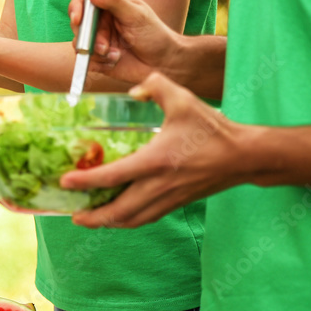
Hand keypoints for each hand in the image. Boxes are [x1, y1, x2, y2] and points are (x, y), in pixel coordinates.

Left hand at [59, 72, 242, 228]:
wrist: (244, 157)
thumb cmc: (213, 129)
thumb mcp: (184, 100)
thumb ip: (155, 87)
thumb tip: (133, 90)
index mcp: (156, 160)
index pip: (114, 176)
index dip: (86, 181)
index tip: (65, 181)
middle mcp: (159, 185)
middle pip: (118, 211)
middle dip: (92, 217)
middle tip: (72, 214)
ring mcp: (167, 198)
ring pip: (131, 220)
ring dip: (107, 223)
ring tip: (89, 219)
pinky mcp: (175, 204)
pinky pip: (145, 219)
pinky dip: (127, 221)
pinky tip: (117, 216)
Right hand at [68, 0, 179, 84]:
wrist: (162, 63)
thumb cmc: (154, 34)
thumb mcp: (135, 14)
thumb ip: (113, 0)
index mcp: (109, 4)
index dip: (76, 7)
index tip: (77, 20)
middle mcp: (101, 21)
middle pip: (78, 24)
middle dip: (88, 38)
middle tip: (104, 47)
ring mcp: (97, 39)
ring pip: (80, 44)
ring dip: (96, 52)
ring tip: (115, 55)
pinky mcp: (97, 58)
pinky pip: (86, 61)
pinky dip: (99, 63)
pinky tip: (115, 61)